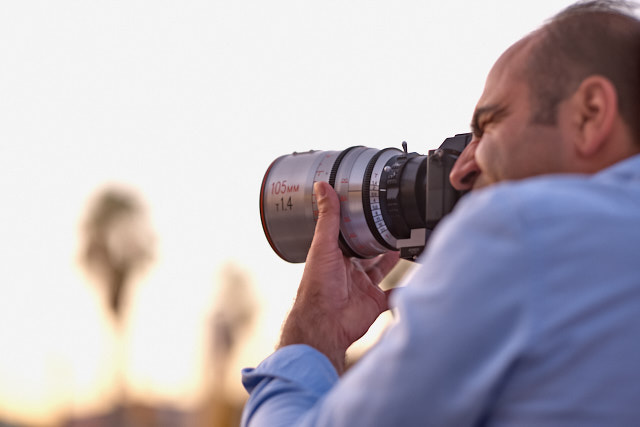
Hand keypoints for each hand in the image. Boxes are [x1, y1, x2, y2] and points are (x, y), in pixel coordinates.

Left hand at [278, 181, 398, 373]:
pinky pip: (393, 295)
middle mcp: (348, 271)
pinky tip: (415, 278)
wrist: (325, 323)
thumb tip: (322, 186)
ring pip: (380, 270)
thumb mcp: (323, 245)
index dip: (356, 222)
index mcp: (334, 256)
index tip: (367, 207)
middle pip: (366, 252)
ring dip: (391, 259)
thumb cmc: (318, 286)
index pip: (347, 235)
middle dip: (377, 240)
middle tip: (391, 223)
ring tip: (404, 243)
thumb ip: (327, 217)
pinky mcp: (375, 303)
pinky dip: (404, 288)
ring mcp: (363, 287)